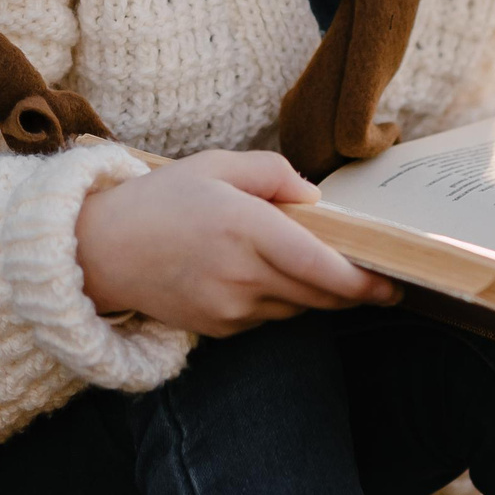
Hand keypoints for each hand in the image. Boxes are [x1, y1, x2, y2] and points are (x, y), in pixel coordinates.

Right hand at [75, 149, 396, 336]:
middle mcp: (241, 274)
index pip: (322, 267)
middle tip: (371, 273)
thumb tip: (315, 200)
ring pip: (297, 308)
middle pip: (320, 295)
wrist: (100, 250)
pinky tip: (254, 274)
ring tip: (296, 260)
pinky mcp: (219, 329)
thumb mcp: (215, 165)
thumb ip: (272, 173)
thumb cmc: (159, 200)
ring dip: (311, 291)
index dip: (364, 281)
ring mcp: (230, 308)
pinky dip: (277, 300)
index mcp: (244, 227)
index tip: (394, 281)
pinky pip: (267, 318)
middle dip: (352, 288)